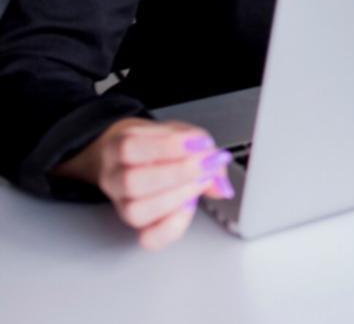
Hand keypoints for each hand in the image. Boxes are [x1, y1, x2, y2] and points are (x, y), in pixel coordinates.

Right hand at [51, 118, 234, 249]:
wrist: (136, 155)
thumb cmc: (158, 143)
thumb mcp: (181, 133)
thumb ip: (203, 150)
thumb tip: (221, 184)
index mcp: (118, 147)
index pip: (130, 148)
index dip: (169, 146)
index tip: (201, 144)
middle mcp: (114, 178)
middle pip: (133, 182)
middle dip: (179, 173)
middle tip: (207, 165)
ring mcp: (122, 205)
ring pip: (137, 211)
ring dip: (178, 196)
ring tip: (201, 182)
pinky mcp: (137, 226)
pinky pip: (149, 238)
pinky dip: (174, 225)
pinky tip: (190, 206)